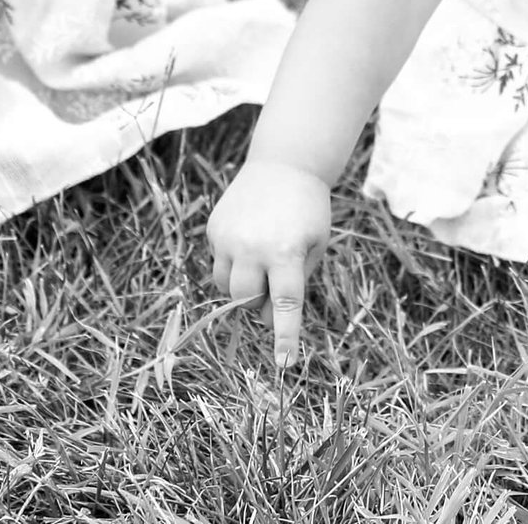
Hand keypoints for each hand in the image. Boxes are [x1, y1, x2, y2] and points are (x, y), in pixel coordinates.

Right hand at [205, 159, 333, 364]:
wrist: (283, 163)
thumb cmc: (308, 210)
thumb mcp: (314, 245)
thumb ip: (295, 282)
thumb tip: (269, 318)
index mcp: (286, 252)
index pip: (285, 304)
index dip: (285, 336)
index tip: (285, 364)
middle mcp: (252, 246)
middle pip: (245, 300)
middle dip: (258, 300)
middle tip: (273, 280)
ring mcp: (228, 237)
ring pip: (224, 286)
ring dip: (241, 284)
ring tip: (260, 258)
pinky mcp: (213, 229)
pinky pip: (218, 261)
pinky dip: (232, 260)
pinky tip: (248, 236)